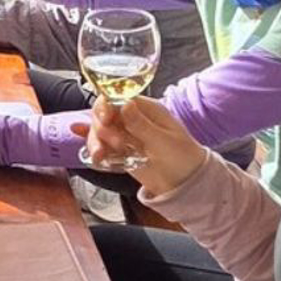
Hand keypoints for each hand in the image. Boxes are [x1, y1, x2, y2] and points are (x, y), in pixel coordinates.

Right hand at [75, 96, 213, 195]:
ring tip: (101, 155)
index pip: (117, 97)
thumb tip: (125, 103)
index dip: (106, 105)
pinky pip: (103, 147)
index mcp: (146, 110)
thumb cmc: (183, 158)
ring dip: (96, 141)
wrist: (186, 184)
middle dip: (101, 127)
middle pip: (104, 113)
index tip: (105, 119)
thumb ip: (142, 125)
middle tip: (116, 144)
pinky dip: (97, 152)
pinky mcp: (121, 151)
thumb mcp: (163, 141)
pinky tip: (94, 157)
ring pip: (100, 131)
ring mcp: (126, 135)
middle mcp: (133, 119)